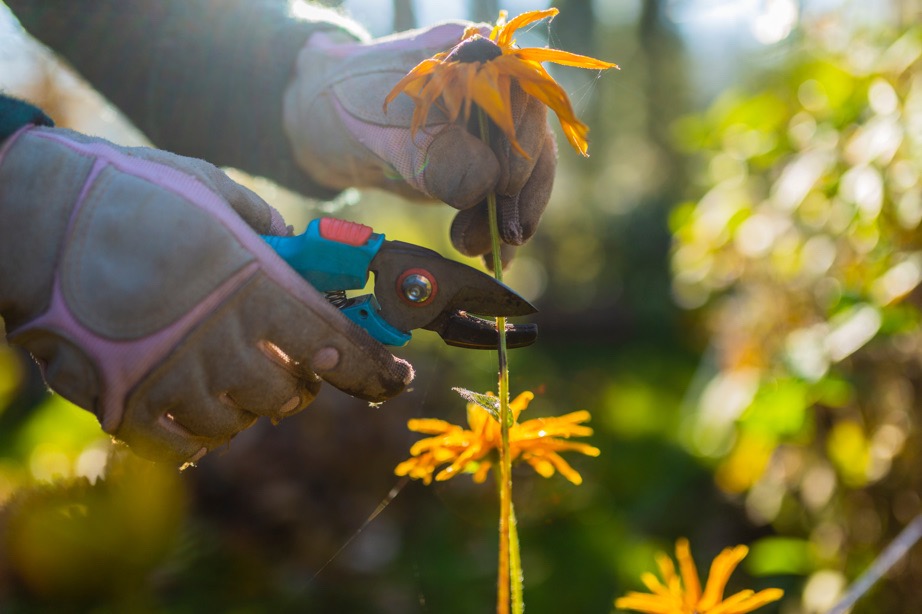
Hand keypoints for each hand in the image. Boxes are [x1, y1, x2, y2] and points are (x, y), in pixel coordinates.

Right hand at [0, 125, 412, 463]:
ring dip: (247, 403)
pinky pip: (183, 446)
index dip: (374, 370)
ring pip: (238, 422)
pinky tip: (192, 401)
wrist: (35, 218)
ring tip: (229, 371)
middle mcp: (221, 345)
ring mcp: (172, 381)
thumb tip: (297, 253)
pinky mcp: (126, 406)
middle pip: (289, 395)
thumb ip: (266, 230)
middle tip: (286, 358)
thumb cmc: (131, 194)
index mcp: (254, 291)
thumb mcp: (213, 191)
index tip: (394, 378)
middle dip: (299, 380)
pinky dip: (198, 431)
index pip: (337, 348)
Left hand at [283, 23, 556, 266]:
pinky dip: (498, 232)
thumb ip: (436, 153)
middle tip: (506, 235)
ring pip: (522, 178)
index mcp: (478, 57)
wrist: (324, 122)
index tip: (507, 184)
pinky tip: (495, 259)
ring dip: (507, 220)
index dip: (523, 141)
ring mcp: (492, 133)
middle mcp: (496, 92)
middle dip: (521, 194)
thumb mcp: (387, 127)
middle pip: (532, 142)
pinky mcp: (482, 170)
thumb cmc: (349, 102)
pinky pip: (501, 201)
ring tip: (477, 250)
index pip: (524, 96)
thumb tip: (488, 182)